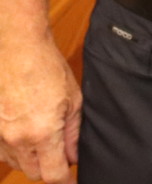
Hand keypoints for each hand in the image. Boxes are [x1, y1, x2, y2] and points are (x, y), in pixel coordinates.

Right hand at [0, 38, 79, 183]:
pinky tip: (25, 135)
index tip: (72, 181)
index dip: (66, 180)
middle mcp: (16, 139)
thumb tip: (75, 156)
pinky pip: (1, 152)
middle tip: (61, 156)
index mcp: (42, 133)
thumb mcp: (73, 101)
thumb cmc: (47, 69)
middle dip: (49, 169)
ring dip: (31, 159)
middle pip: (34, 173)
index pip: (53, 174)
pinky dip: (14, 150)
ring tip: (44, 140)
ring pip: (16, 163)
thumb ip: (73, 133)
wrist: (17, 49)